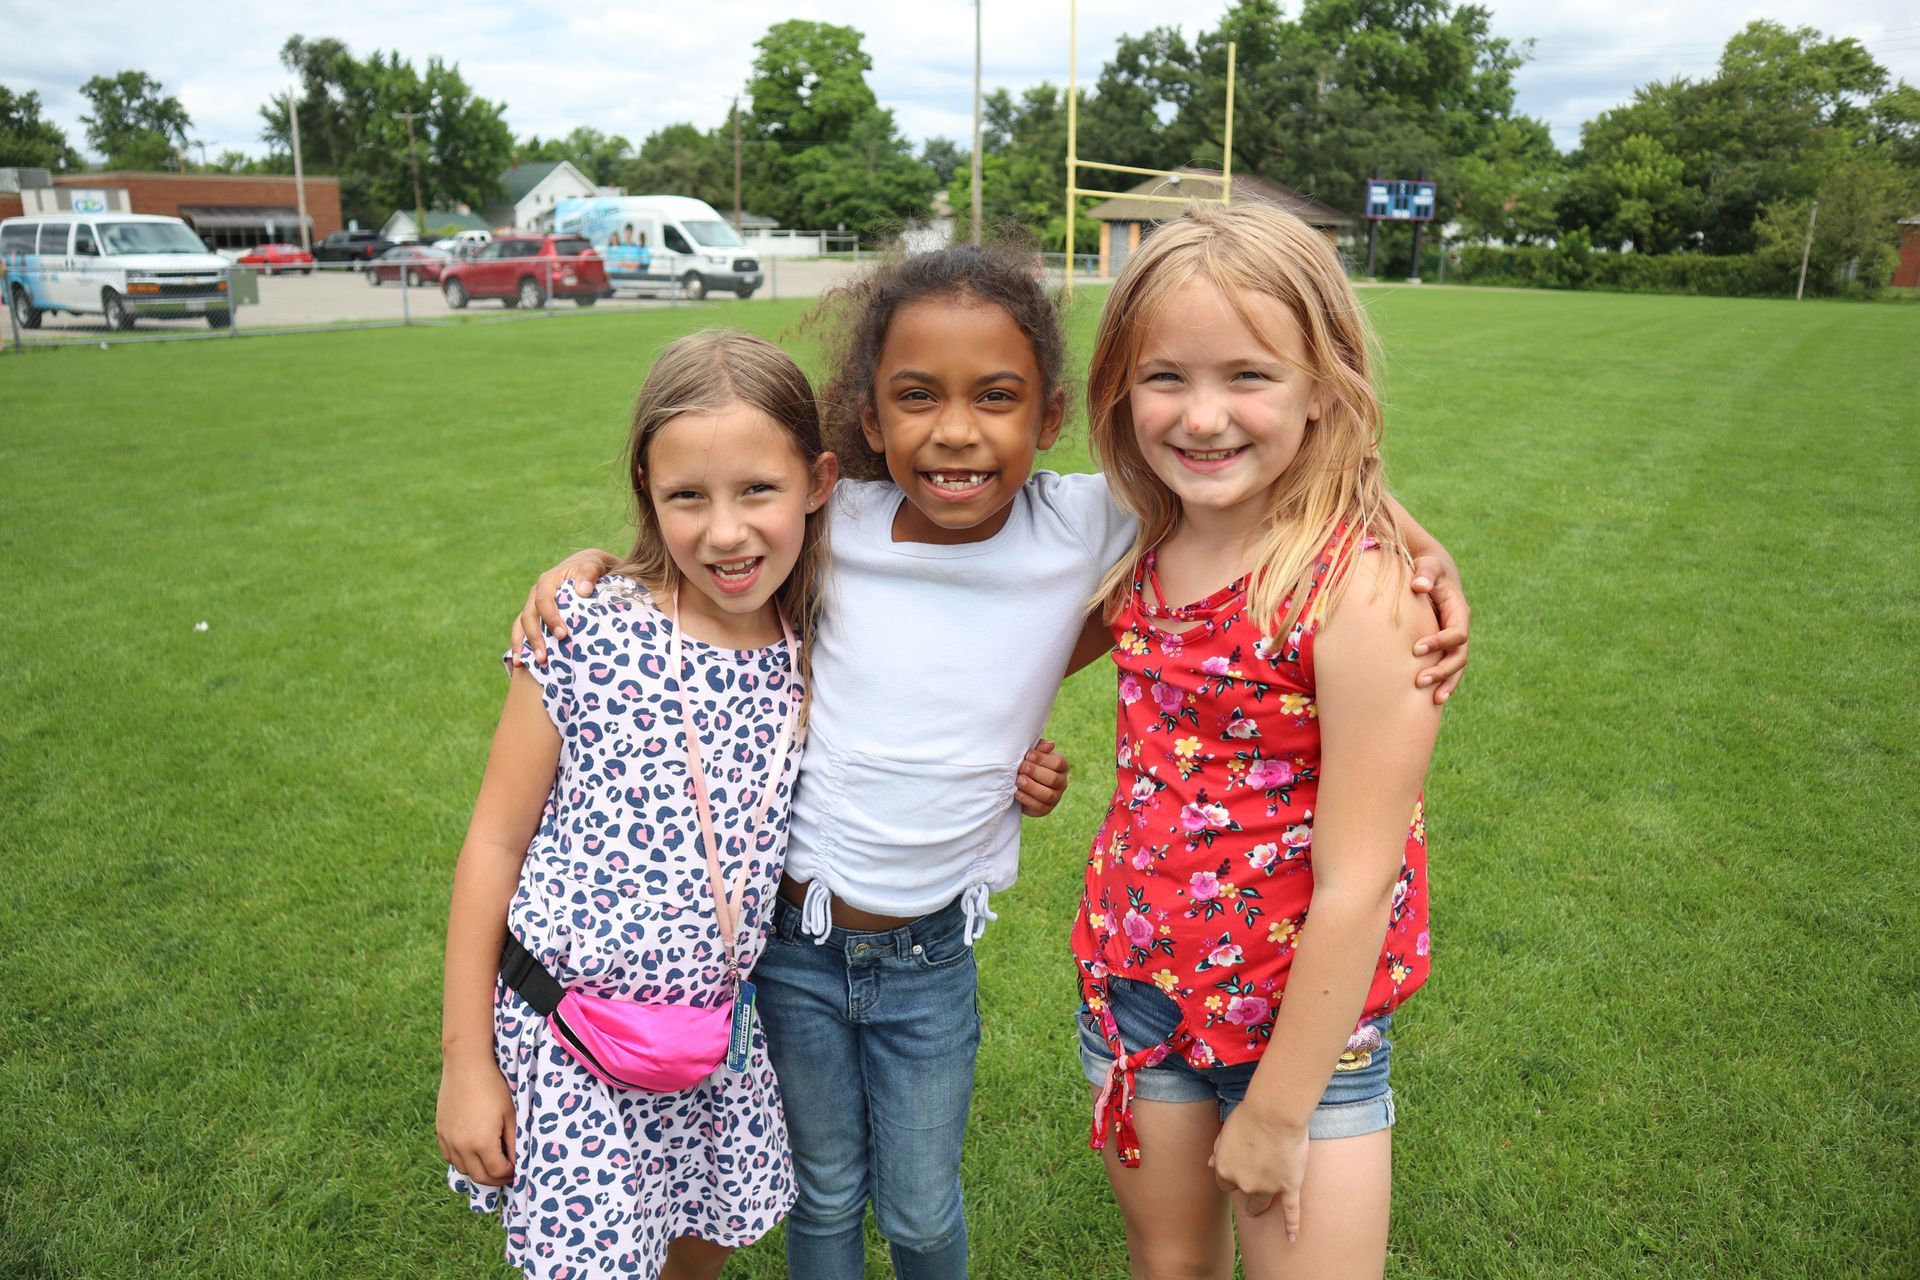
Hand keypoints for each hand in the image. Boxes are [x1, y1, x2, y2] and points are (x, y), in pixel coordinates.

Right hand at [436, 1056, 516, 1186]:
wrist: (466, 1065)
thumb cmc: (493, 1087)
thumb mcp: (510, 1114)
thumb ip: (513, 1142)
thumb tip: (517, 1162)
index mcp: (482, 1142)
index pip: (498, 1172)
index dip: (511, 1173)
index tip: (518, 1168)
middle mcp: (462, 1146)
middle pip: (479, 1177)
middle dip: (496, 1178)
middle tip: (507, 1172)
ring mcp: (448, 1140)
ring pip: (463, 1170)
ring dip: (478, 1170)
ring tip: (491, 1161)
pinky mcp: (440, 1132)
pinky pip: (450, 1157)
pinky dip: (463, 1160)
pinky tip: (473, 1151)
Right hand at [510, 548, 618, 665]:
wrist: (589, 569)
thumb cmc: (594, 568)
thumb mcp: (595, 564)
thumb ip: (589, 572)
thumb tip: (582, 590)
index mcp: (549, 580)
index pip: (544, 600)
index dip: (550, 618)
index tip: (562, 634)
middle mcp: (537, 593)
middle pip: (529, 616)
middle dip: (535, 637)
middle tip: (545, 658)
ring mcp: (534, 606)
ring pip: (522, 625)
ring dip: (524, 645)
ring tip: (531, 663)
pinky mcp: (536, 617)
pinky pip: (522, 631)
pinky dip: (521, 646)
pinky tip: (521, 663)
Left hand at [1016, 739, 1069, 816]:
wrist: (1019, 782)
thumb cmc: (1028, 763)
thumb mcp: (1033, 753)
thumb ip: (1040, 748)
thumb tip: (1051, 744)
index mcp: (1061, 766)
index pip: (1058, 763)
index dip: (1042, 759)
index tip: (1028, 754)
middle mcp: (1061, 782)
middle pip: (1053, 779)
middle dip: (1035, 772)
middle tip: (1021, 767)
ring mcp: (1055, 797)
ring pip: (1047, 795)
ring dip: (1031, 787)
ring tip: (1019, 780)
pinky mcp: (1045, 809)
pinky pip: (1039, 807)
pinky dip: (1027, 800)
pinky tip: (1017, 793)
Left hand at [1210, 1101, 1309, 1241]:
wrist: (1274, 1113)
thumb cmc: (1249, 1115)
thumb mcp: (1226, 1131)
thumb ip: (1218, 1149)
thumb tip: (1210, 1163)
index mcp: (1225, 1169)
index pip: (1224, 1182)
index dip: (1230, 1177)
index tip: (1235, 1174)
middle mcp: (1244, 1183)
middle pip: (1243, 1193)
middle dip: (1245, 1187)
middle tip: (1250, 1184)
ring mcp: (1267, 1187)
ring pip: (1262, 1203)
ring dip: (1259, 1207)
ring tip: (1257, 1211)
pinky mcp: (1288, 1186)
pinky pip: (1291, 1211)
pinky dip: (1291, 1225)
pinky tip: (1292, 1238)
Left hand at [1408, 552, 1468, 704]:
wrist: (1430, 576)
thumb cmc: (1427, 570)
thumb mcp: (1428, 566)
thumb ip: (1426, 573)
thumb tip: (1418, 585)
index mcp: (1458, 612)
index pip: (1457, 633)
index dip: (1440, 642)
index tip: (1416, 649)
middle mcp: (1459, 629)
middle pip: (1459, 656)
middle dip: (1443, 670)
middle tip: (1420, 680)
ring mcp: (1452, 641)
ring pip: (1456, 667)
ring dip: (1446, 683)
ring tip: (1433, 699)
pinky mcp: (1443, 648)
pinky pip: (1448, 669)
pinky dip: (1443, 684)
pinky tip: (1432, 701)